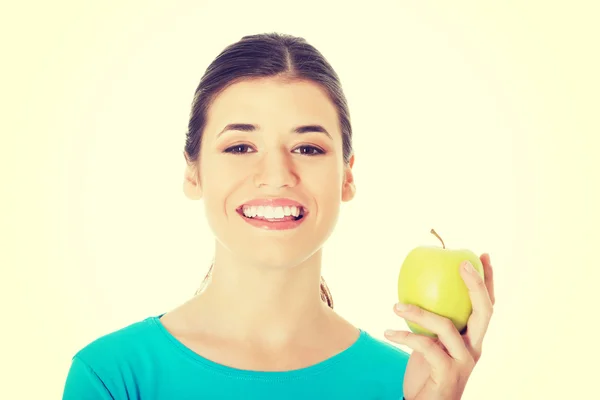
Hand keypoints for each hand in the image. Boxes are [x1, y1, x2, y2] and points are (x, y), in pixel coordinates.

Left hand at [385, 253, 495, 399]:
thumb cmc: (426, 370)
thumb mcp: (429, 340)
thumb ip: (429, 320)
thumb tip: (412, 287)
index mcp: (473, 338)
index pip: (486, 306)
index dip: (488, 281)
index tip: (482, 255)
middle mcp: (474, 348)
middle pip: (484, 312)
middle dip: (475, 285)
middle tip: (461, 263)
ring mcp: (464, 362)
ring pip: (447, 327)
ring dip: (419, 312)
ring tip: (395, 305)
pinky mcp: (447, 374)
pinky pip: (426, 347)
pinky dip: (405, 337)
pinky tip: (388, 332)